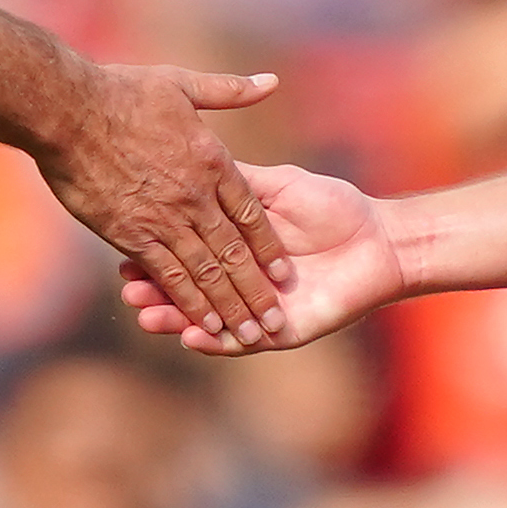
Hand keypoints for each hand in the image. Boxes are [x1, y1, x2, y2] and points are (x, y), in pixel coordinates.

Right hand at [44, 65, 288, 345]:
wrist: (69, 110)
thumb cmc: (121, 92)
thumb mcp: (183, 84)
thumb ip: (231, 90)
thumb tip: (271, 82)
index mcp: (212, 162)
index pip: (250, 215)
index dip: (269, 247)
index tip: (285, 272)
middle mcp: (195, 196)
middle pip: (235, 253)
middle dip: (257, 290)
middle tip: (274, 319)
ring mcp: (164, 218)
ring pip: (208, 272)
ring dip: (230, 306)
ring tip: (250, 334)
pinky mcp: (132, 234)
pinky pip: (169, 275)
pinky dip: (189, 302)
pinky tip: (203, 325)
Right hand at [124, 162, 403, 354]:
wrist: (381, 238)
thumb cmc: (332, 205)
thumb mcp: (276, 186)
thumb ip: (238, 184)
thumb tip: (196, 164)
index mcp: (234, 246)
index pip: (187, 252)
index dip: (157, 254)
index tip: (125, 253)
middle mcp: (241, 281)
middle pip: (190, 289)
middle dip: (157, 291)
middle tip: (128, 290)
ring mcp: (258, 309)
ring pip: (209, 320)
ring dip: (177, 320)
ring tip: (147, 318)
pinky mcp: (282, 332)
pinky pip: (244, 343)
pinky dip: (217, 343)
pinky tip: (192, 337)